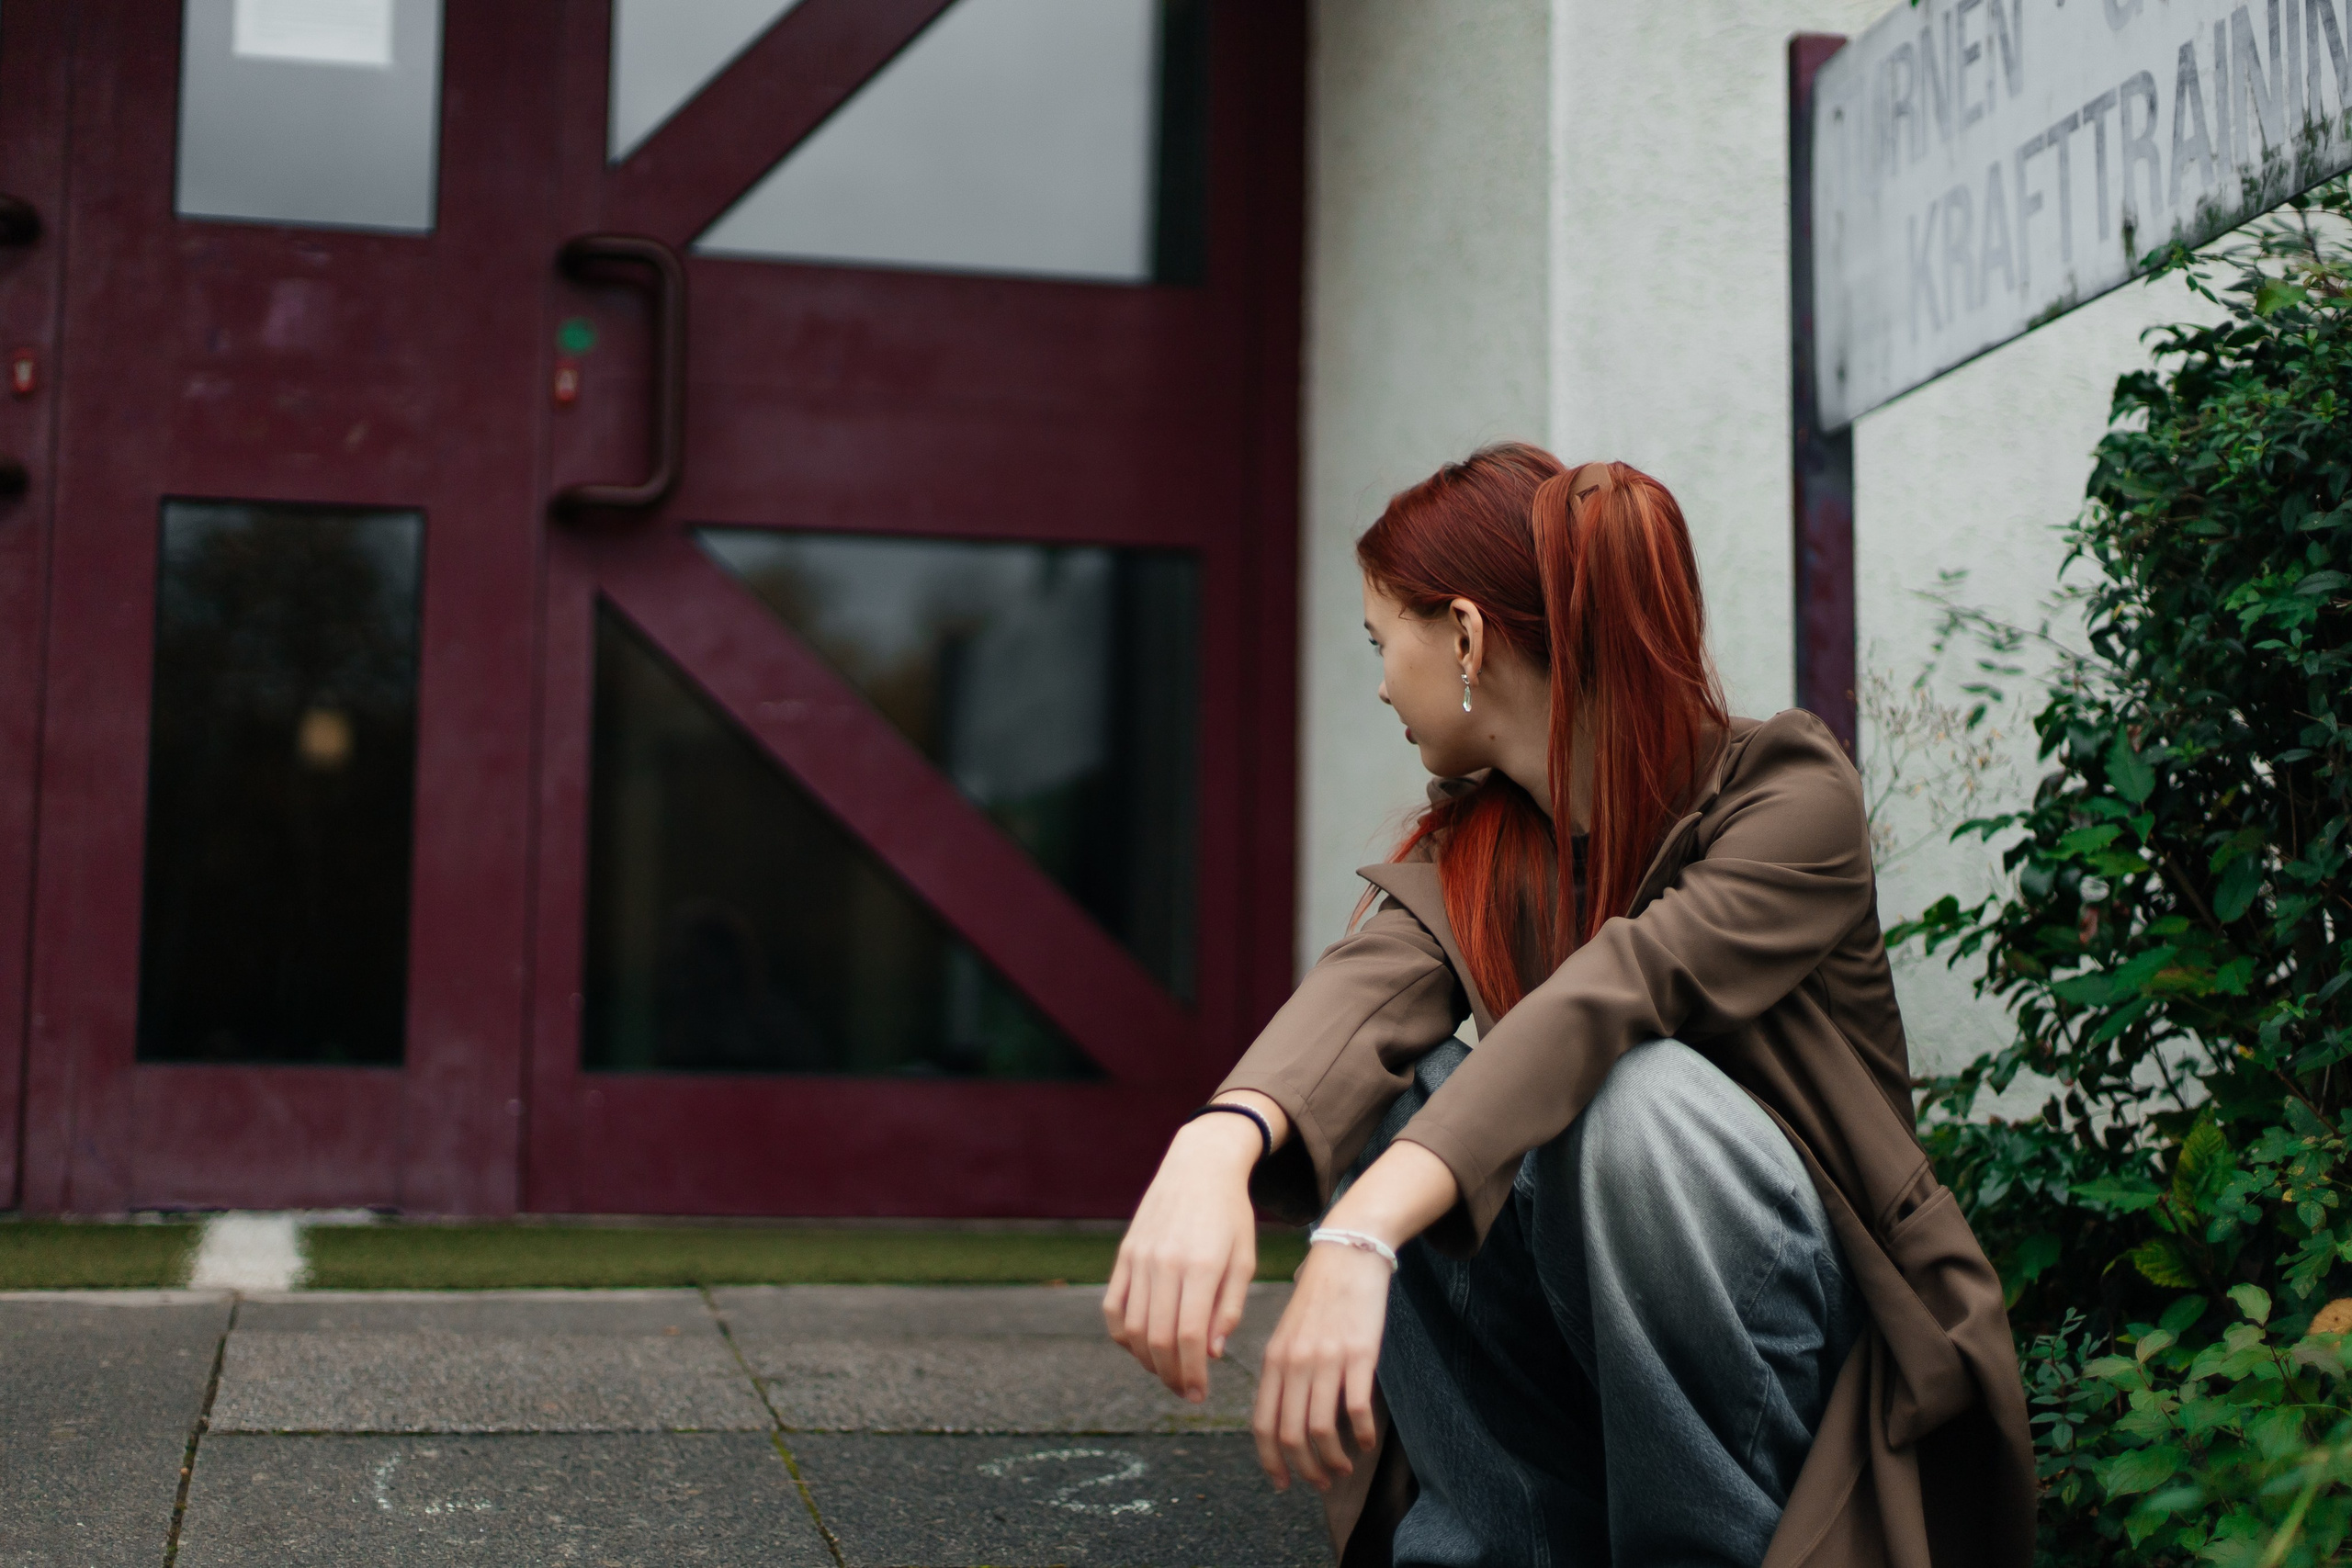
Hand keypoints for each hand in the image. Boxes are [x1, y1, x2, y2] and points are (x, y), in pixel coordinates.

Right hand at [1103, 1100, 1278, 1402]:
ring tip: (1168, 1374)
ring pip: (1133, 1328)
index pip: (1188, 1337)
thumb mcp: (1244, 1260)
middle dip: (1171, 1376)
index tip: (1200, 1395)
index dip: (1191, 1374)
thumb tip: (1210, 1353)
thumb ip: (1228, 1308)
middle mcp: (1166, 1263)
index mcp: (1202, 1266)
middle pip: (1158, 1339)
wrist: (1199, 1165)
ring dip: (1148, 1361)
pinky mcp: (1125, 1254)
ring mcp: (1140, 1258)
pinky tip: (1141, 1348)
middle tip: (1187, 1393)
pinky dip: (1123, 1336)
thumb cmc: (1230, 1215)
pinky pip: (1113, 1307)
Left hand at [1251, 1138, 1458, 1492]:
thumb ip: (1282, 1372)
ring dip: (1333, 1458)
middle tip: (1322, 1483)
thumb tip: (1283, 1419)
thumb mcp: (1288, 1333)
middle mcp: (1294, 1364)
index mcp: (1273, 1361)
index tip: (1284, 1484)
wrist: (1346, 1254)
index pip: (1262, 1425)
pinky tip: (1369, 1439)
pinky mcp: (1358, 1354)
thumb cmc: (1319, 1299)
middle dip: (1306, 1469)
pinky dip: (1362, 1433)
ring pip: (1321, 1429)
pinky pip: (1356, 1408)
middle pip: (1291, 1434)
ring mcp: (1325, 1360)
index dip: (1272, 1461)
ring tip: (1345, 1466)